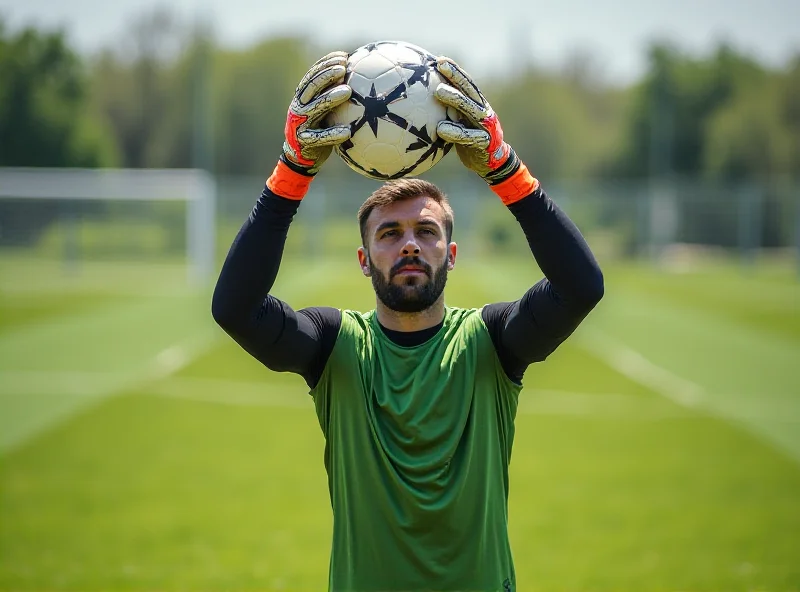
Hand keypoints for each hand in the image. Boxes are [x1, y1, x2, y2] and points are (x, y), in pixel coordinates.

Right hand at [282, 51, 352, 174]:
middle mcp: (299, 107)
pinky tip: (348, 132)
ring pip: (315, 108)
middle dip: (326, 75)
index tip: (343, 56)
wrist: (302, 156)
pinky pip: (321, 137)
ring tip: (348, 91)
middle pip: (311, 87)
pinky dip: (333, 134)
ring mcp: (300, 123)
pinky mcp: (305, 140)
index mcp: (303, 97)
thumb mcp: (326, 111)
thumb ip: (336, 97)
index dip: (326, 64)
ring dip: (331, 98)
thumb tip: (363, 80)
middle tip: (344, 68)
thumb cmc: (320, 129)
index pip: (313, 75)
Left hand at [433, 57, 518, 183]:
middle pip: (469, 90)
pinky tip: (440, 129)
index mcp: (477, 105)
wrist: (490, 163)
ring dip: (455, 98)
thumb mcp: (460, 125)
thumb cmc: (469, 142)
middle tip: (439, 66)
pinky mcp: (484, 142)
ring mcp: (486, 126)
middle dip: (456, 76)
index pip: (466, 84)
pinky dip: (455, 132)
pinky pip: (468, 136)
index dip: (455, 71)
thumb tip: (421, 105)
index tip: (439, 60)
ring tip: (438, 91)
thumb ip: (448, 114)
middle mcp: (483, 112)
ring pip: (470, 109)